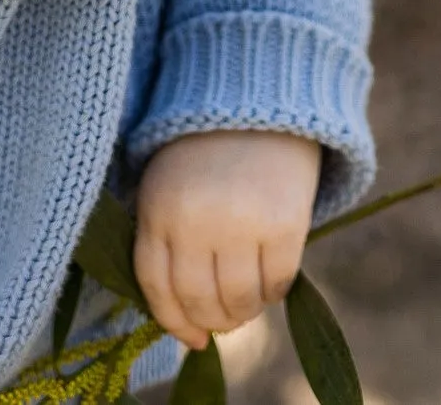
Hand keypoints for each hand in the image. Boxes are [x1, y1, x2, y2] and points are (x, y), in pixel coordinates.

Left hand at [133, 130, 321, 349]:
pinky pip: (276, 283)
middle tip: (223, 323)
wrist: (260, 100)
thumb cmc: (206, 149)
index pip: (157, 287)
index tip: (191, 339)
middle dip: (211, 322)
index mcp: (158, 209)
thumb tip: (184, 319)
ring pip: (238, 300)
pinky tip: (269, 284)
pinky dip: (273, 295)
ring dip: (243, 314)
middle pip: (198, 300)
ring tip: (246, 304)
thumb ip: (167, 238)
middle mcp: (195, 221)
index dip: (173, 323)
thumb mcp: (168, 184)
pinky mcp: (283, 224)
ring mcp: (240, 224)